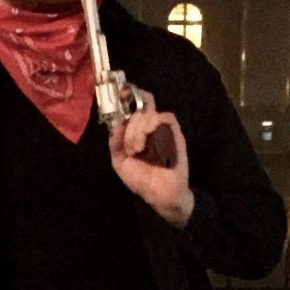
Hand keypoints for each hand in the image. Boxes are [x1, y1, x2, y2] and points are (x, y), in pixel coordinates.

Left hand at [108, 89, 194, 227]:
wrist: (159, 194)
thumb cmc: (142, 180)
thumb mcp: (120, 162)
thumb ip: (115, 142)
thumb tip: (116, 124)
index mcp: (137, 131)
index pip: (134, 106)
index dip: (127, 98)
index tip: (120, 94)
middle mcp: (150, 127)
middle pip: (139, 109)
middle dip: (129, 127)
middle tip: (130, 147)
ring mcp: (163, 129)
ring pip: (150, 112)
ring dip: (138, 130)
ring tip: (137, 149)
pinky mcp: (175, 134)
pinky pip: (166, 117)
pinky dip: (154, 124)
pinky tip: (148, 139)